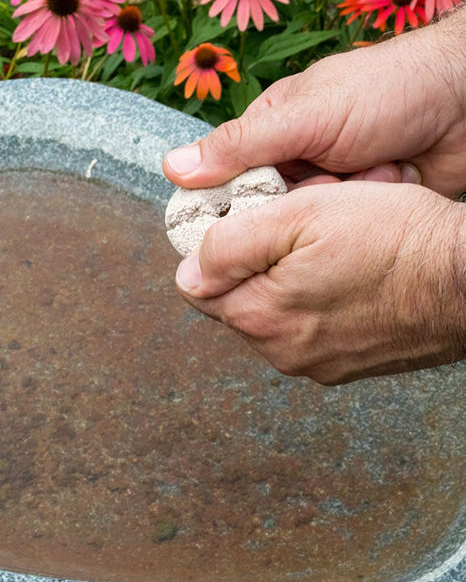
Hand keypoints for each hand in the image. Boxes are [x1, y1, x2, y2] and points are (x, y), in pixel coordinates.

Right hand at [163, 9, 465, 197]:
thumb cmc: (382, 92)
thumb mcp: (304, 116)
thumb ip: (239, 145)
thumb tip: (170, 167)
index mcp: (265, 135)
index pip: (222, 181)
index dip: (222, 208)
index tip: (231, 227)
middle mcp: (290, 165)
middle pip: (263, 211)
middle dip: (296, 203)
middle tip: (326, 178)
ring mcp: (325, 188)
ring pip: (303, 225)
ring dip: (337, 203)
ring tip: (370, 166)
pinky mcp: (355, 211)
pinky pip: (340, 229)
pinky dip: (365, 211)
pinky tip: (390, 180)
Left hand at [174, 182, 465, 383]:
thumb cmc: (392, 237)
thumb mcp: (298, 215)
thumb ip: (230, 245)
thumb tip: (188, 271)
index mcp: (259, 316)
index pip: (196, 287)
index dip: (212, 250)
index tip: (237, 225)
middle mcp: (280, 351)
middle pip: (234, 302)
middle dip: (249, 266)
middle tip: (288, 230)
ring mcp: (314, 363)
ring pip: (271, 314)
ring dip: (282, 283)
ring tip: (321, 252)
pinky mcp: (344, 365)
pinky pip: (305, 328)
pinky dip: (311, 303)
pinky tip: (340, 278)